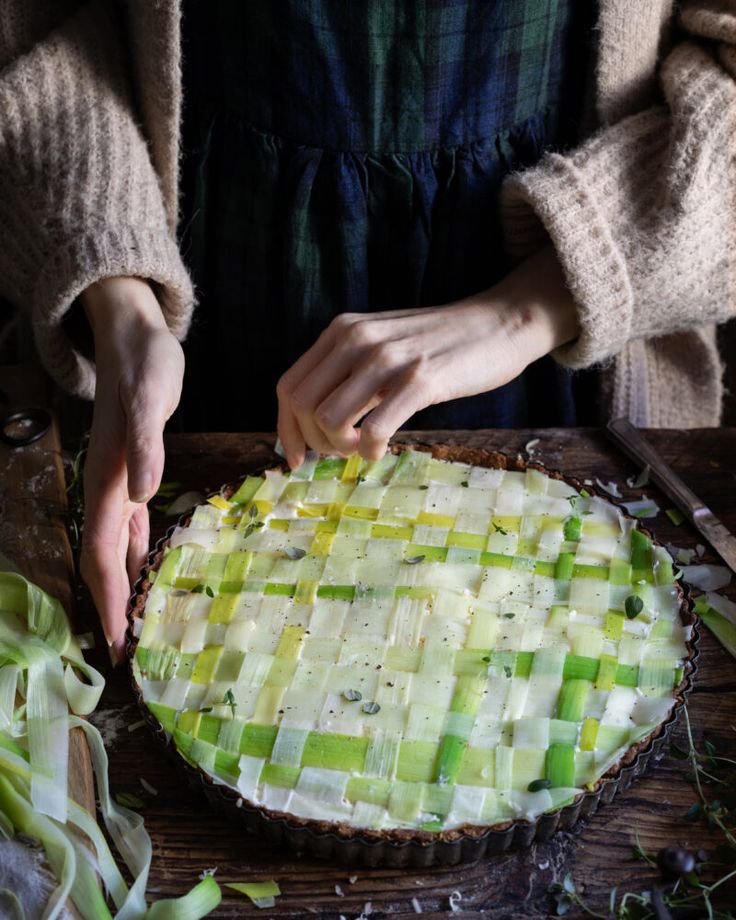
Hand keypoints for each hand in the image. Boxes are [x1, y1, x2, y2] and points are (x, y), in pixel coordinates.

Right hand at [80, 277, 183, 662]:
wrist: (136, 339)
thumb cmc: (143, 368)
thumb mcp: (148, 399)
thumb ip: (145, 445)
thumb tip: (144, 492)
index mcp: (107, 480)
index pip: (103, 555)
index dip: (108, 600)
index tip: (115, 642)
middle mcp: (109, 489)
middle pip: (104, 561)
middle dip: (111, 607)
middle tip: (124, 652)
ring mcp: (120, 484)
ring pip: (117, 549)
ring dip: (124, 588)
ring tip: (135, 626)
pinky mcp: (135, 475)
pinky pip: (131, 530)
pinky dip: (138, 558)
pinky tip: (150, 574)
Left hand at [277, 244, 577, 466]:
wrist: (498, 324)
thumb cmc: (439, 343)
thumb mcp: (381, 345)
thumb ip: (348, 372)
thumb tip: (312, 419)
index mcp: (342, 331)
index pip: (289, 387)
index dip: (285, 429)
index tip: (296, 457)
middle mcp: (357, 340)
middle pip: (301, 407)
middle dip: (312, 442)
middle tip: (339, 452)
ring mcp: (389, 359)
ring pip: (329, 420)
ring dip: (340, 448)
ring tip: (362, 448)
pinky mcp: (421, 381)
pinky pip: (374, 430)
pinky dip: (370, 450)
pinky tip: (381, 450)